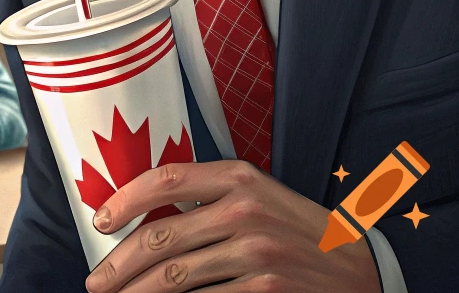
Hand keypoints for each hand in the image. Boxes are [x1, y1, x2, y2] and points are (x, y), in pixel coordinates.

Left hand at [86, 160, 381, 292]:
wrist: (361, 267)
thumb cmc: (298, 228)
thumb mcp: (258, 195)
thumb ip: (209, 197)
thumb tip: (148, 214)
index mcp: (238, 177)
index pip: (166, 179)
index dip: (125, 199)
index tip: (100, 220)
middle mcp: (244, 210)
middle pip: (162, 236)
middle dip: (120, 264)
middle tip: (96, 281)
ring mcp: (255, 254)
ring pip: (175, 277)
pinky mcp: (266, 291)